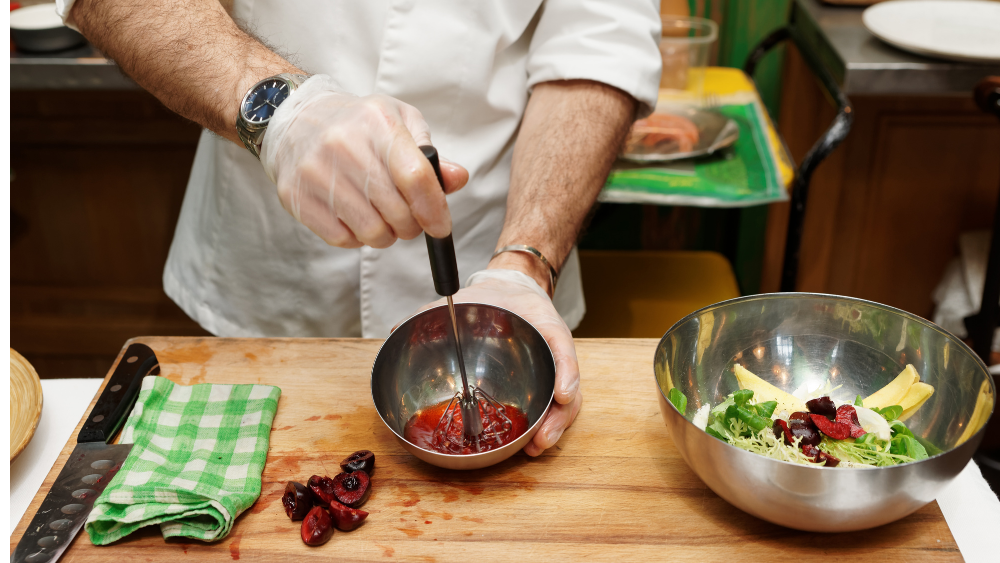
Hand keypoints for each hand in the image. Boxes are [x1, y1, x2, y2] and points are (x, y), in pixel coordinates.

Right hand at [260, 75, 468, 247]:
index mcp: (378, 123)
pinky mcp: (296, 197)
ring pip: (372, 232)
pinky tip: (354, 217)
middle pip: (397, 213)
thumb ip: (430, 156)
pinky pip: (343, 239)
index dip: (434, 210)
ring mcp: (316, 173)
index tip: (440, 226)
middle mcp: (344, 145)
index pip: (415, 177)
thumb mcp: (399, 124)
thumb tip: (456, 179)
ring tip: (380, 216)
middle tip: (406, 217)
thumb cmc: (357, 125)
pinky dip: (356, 237)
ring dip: (385, 235)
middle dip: (410, 225)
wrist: (295, 122)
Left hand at [414, 269, 582, 456]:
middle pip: (567, 389)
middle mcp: (552, 354)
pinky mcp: (541, 388)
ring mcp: (550, 373)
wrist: (512, 296)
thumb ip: (436, 312)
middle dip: (556, 417)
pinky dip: (543, 430)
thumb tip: (397, 328)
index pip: (561, 347)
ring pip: (562, 406)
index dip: (566, 373)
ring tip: (536, 448)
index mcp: (543, 327)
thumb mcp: (470, 298)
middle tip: (542, 437)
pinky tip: (528, 447)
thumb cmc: (496, 302)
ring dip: (552, 430)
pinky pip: (548, 410)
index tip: (562, 395)